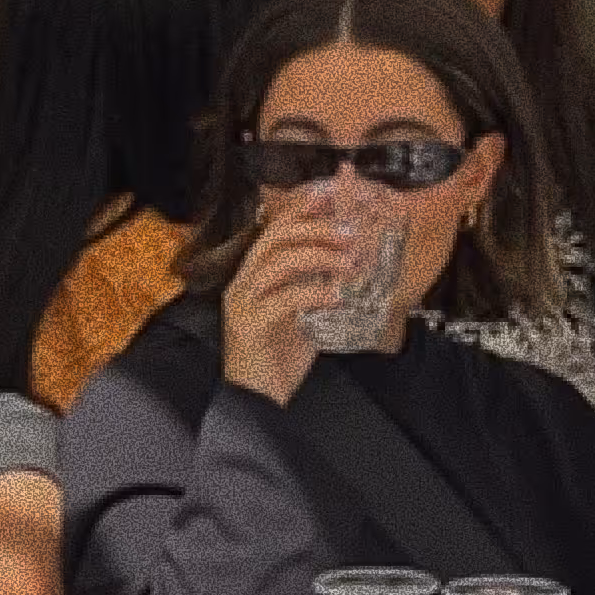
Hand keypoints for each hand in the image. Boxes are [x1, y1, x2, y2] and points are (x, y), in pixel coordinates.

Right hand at [221, 212, 351, 405]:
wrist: (257, 400)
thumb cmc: (280, 356)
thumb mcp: (302, 312)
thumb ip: (314, 285)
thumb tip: (345, 260)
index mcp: (254, 276)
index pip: (273, 230)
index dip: (299, 209)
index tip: (329, 194)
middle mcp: (243, 283)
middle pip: (276, 239)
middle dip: (316, 230)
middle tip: (351, 234)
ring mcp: (243, 303)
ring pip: (279, 263)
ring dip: (319, 258)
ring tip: (351, 264)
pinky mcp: (249, 325)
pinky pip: (283, 300)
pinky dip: (313, 294)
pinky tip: (336, 297)